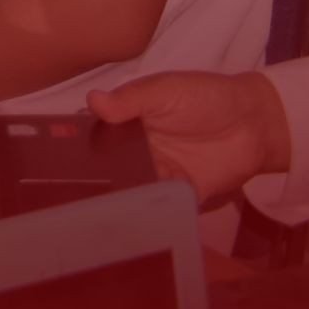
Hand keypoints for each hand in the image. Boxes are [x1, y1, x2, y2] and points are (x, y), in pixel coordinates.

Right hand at [85, 67, 292, 206]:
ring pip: (131, 189)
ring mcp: (159, 175)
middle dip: (93, 180)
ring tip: (95, 212)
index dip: (77, 147)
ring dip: (118, 198)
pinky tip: (134, 218)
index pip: (96, 137)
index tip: (52, 159)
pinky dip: (149, 211)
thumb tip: (91, 101)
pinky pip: (161, 206)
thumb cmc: (205, 97)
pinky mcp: (182, 194)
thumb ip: (131, 99)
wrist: (255, 123)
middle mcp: (137, 152)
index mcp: (127, 124)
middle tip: (71, 193)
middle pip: (109, 168)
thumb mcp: (165, 90)